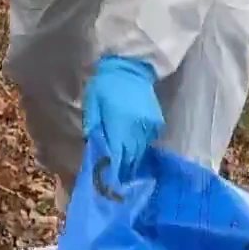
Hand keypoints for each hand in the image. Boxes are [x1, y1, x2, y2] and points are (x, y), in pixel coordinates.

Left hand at [81, 54, 163, 177]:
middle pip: (131, 156)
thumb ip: (94, 128)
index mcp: (119, 124)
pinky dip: (141, 147)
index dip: (114, 170)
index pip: (118, 154)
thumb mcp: (92, 106)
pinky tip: (135, 151)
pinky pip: (148, 141)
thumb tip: (95, 149)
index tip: (110, 182)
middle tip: (117, 181)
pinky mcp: (156, 121)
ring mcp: (149, 126)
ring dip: (133, 160)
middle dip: (124, 169)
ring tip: (126, 171)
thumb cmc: (105, 86)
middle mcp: (137, 129)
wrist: (130, 67)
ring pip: (141, 150)